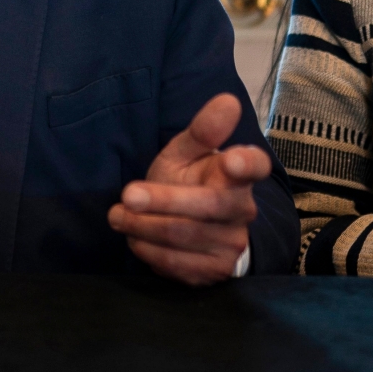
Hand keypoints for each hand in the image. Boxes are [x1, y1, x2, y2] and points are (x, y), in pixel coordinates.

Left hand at [108, 93, 266, 284]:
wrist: (189, 227)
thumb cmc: (188, 180)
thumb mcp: (186, 153)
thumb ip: (203, 130)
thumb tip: (228, 100)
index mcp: (239, 174)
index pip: (255, 166)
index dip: (246, 163)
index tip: (231, 158)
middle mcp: (242, 209)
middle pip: (206, 205)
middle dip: (161, 200)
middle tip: (126, 195)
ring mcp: (232, 243)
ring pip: (184, 235)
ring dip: (143, 226)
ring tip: (118, 216)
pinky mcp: (216, 271)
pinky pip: (178, 263)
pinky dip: (148, 250)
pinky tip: (135, 238)